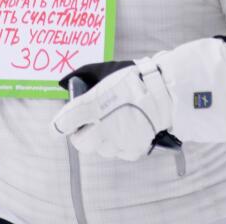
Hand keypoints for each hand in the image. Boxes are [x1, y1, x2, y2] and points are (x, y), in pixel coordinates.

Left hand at [51, 39, 225, 159]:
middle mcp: (105, 127)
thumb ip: (85, 77)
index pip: (64, 122)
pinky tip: (125, 130)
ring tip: (112, 124)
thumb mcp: (106, 73)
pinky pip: (118, 152)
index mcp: (95, 104)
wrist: (166, 92)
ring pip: (100, 149)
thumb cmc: (135, 79)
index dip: (59, 125)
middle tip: (88, 125)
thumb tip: (68, 83)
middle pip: (80, 143)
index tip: (60, 126)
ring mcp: (120, 141)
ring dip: (101, 140)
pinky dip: (119, 145)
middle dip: (82, 135)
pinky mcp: (134, 149)